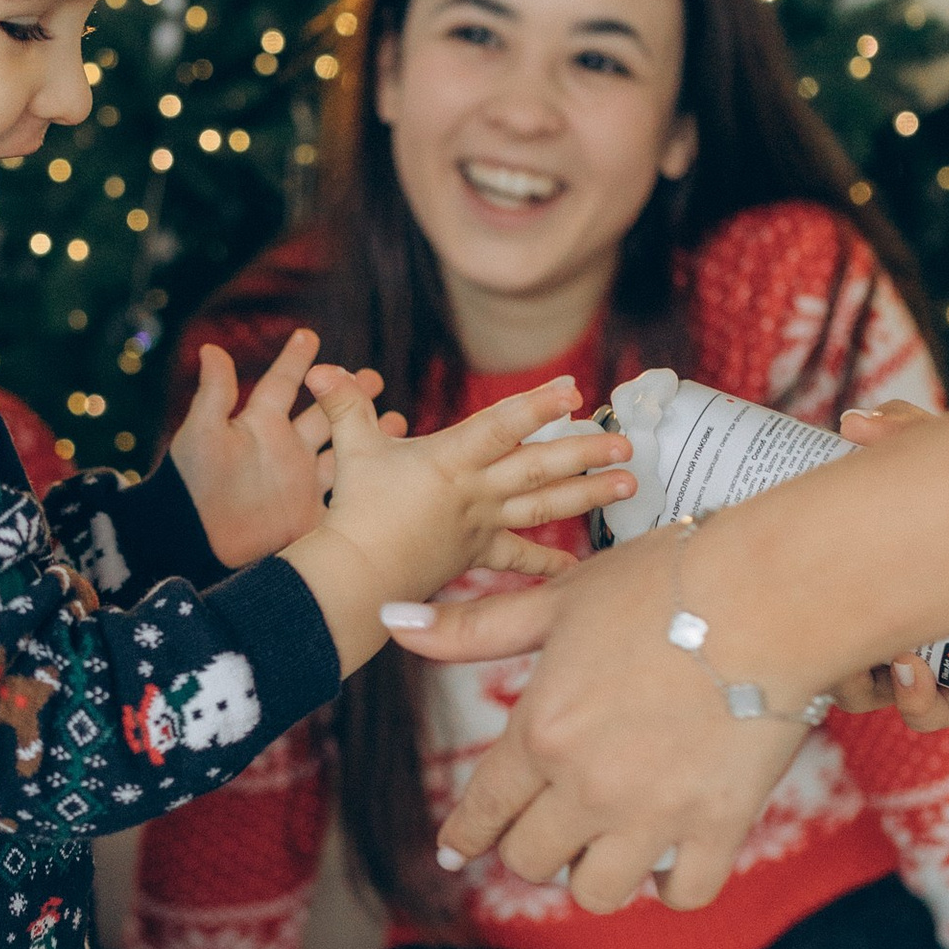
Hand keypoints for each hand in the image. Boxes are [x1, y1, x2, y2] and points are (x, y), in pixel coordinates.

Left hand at [167, 329, 399, 569]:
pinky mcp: (309, 516)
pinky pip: (344, 497)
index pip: (281, 383)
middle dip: (349, 394)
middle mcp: (285, 449)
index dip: (295, 360)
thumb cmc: (193, 485)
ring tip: (397, 421)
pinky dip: (367, 486)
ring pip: (343, 452)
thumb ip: (214, 393)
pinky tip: (391, 475)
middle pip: (324, 414)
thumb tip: (209, 348)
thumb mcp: (202, 434)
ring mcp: (300, 483)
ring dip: (367, 436)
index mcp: (260, 424)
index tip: (309, 335)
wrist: (196, 544)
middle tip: (375, 378)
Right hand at [281, 374, 633, 669]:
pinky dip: (549, 564)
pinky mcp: (477, 554)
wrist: (356, 579)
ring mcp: (481, 525)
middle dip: (585, 453)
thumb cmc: (354, 511)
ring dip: (588, 495)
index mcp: (450, 460)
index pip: (500, 426)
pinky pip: (519, 558)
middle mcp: (476, 492)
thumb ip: (344, 406)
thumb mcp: (352, 450)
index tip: (572, 389)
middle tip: (627, 443)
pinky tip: (582, 568)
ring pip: (543, 507)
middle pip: (539, 468)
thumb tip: (320, 369)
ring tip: (629, 485)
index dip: (536, 406)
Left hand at [402, 522, 808, 910]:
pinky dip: (671, 884)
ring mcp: (654, 813)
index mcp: (542, 732)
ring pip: (595, 892)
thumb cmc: (665, 584)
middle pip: (531, 860)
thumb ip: (475, 628)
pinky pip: (681, 893)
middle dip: (533, 846)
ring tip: (609, 844)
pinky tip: (669, 858)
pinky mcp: (719, 825)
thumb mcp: (560, 601)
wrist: (774, 594)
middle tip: (553, 827)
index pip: (484, 810)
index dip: (465, 837)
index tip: (457, 853)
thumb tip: (394, 623)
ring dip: (594, 874)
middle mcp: (588, 785)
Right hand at [824, 403, 948, 728]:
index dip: (792, 606)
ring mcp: (935, 665)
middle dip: (819, 654)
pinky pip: (934, 715)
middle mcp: (900, 628)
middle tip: (825, 624)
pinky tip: (917, 673)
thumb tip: (854, 423)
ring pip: (874, 695)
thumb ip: (910, 435)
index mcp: (880, 584)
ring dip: (862, 682)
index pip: (820, 606)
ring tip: (885, 650)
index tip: (783, 579)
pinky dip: (918, 702)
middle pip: (833, 660)